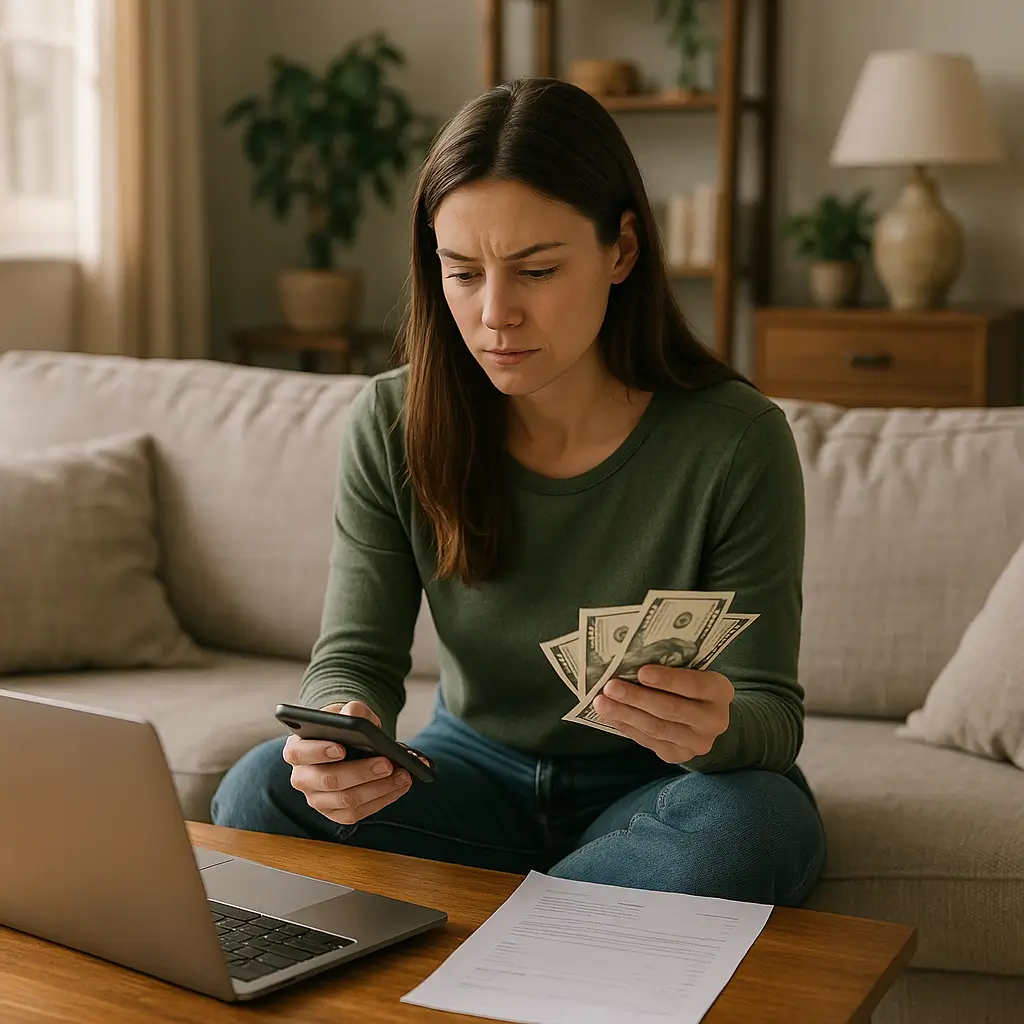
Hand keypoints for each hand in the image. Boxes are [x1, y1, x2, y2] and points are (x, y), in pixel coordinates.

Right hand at [282, 700, 411, 824]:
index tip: (341, 748)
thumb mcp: (346, 713)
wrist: (348, 744)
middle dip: (361, 772)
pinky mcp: (335, 813)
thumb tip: (355, 715)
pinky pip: (358, 813)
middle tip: (387, 763)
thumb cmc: (344, 728)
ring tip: (403, 775)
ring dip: (379, 789)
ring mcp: (317, 799)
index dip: (318, 751)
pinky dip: (383, 799)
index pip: (298, 752)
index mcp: (296, 749)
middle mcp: (302, 778)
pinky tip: (400, 785)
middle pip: (328, 780)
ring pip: (347, 801)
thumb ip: (351, 710)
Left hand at [592, 666, 733, 763]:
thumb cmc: (692, 686)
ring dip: (626, 714)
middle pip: (671, 710)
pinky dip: (626, 726)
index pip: (694, 685)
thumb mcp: (694, 672)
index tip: (641, 672)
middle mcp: (714, 720)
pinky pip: (648, 741)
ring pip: (656, 728)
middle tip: (610, 687)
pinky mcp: (678, 755)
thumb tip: (631, 661)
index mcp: (720, 691)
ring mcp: (697, 743)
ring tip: (602, 702)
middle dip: (637, 698)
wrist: (707, 720)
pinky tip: (610, 715)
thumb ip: (674, 668)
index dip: (668, 680)